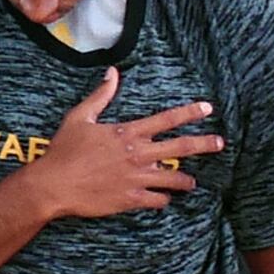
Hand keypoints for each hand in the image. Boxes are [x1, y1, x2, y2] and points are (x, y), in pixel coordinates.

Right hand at [17, 72, 223, 218]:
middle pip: (180, 148)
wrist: (53, 185)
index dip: (190, 113)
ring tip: (191, 183)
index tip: (208, 108)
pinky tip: (164, 199)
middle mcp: (137, 155)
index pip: (167, 119)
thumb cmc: (64, 150)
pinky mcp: (130, 199)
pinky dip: (162, 199)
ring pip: (172, 179)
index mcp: (128, 133)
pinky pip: (157, 200)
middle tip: (220, 143)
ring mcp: (136, 179)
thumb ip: (101, 96)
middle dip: (203, 144)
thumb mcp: (80, 117)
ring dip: (184, 180)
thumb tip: (112, 73)